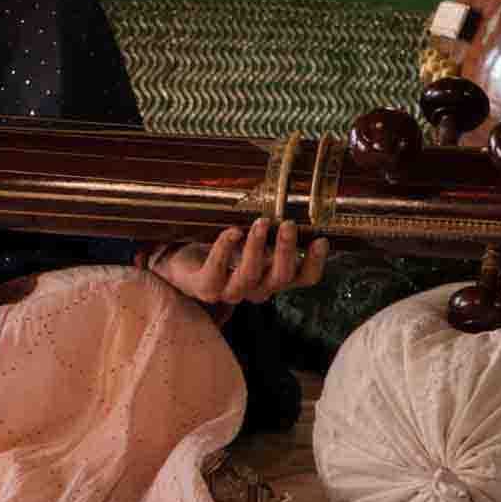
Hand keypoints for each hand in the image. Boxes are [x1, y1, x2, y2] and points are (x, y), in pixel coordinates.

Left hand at [147, 220, 326, 306]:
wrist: (179, 263)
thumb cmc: (222, 249)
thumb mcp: (252, 242)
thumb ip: (272, 236)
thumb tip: (296, 209)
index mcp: (271, 279)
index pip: (302, 279)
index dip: (314, 263)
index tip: (321, 239)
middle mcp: (255, 290)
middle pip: (279, 278)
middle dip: (286, 250)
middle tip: (288, 223)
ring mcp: (229, 292)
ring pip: (250, 276)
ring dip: (257, 247)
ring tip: (260, 222)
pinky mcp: (205, 287)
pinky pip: (216, 271)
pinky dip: (225, 248)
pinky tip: (232, 230)